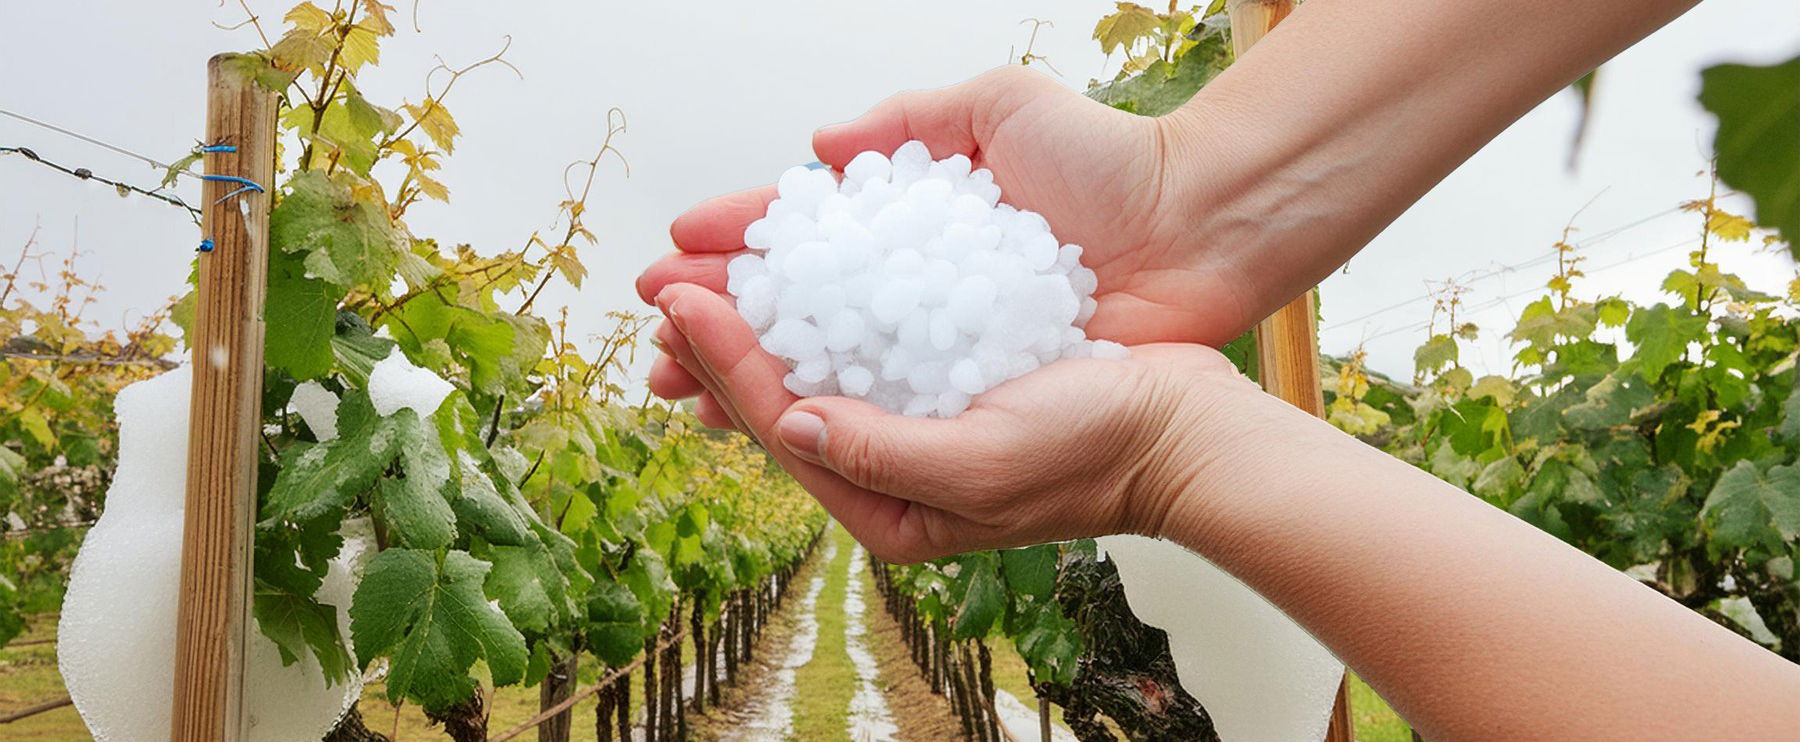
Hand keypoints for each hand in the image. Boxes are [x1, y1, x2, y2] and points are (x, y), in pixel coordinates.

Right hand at [637, 66, 1258, 408]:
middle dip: (718, 321)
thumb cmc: (1105, 164)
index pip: (801, 234)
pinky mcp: (974, 391)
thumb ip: (910, 119)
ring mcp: (940, 343)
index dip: (734, 244)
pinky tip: (770, 419)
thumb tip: (817, 151)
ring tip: (685, 381)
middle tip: (656, 336)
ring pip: (824, 363)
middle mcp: (914, 287)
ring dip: (749, 373)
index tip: (674, 257)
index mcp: (909, 219)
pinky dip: (823, 414)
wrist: (1198, 228)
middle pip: (795, 307)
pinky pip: (883, 408)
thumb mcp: (1001, 108)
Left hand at [649, 282, 1256, 561]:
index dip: (725, 358)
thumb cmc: (1096, 451)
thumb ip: (881, 448)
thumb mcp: (983, 460)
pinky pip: (863, 344)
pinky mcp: (945, 384)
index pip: (783, 423)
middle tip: (663, 281)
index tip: (680, 299)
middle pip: (782, 398)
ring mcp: (917, 428)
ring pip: (814, 368)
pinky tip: (796, 270)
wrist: (1184, 430)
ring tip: (707, 272)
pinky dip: (822, 306)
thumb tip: (789, 419)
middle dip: (721, 340)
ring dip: (760, 319)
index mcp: (890, 508)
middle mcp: (891, 473)